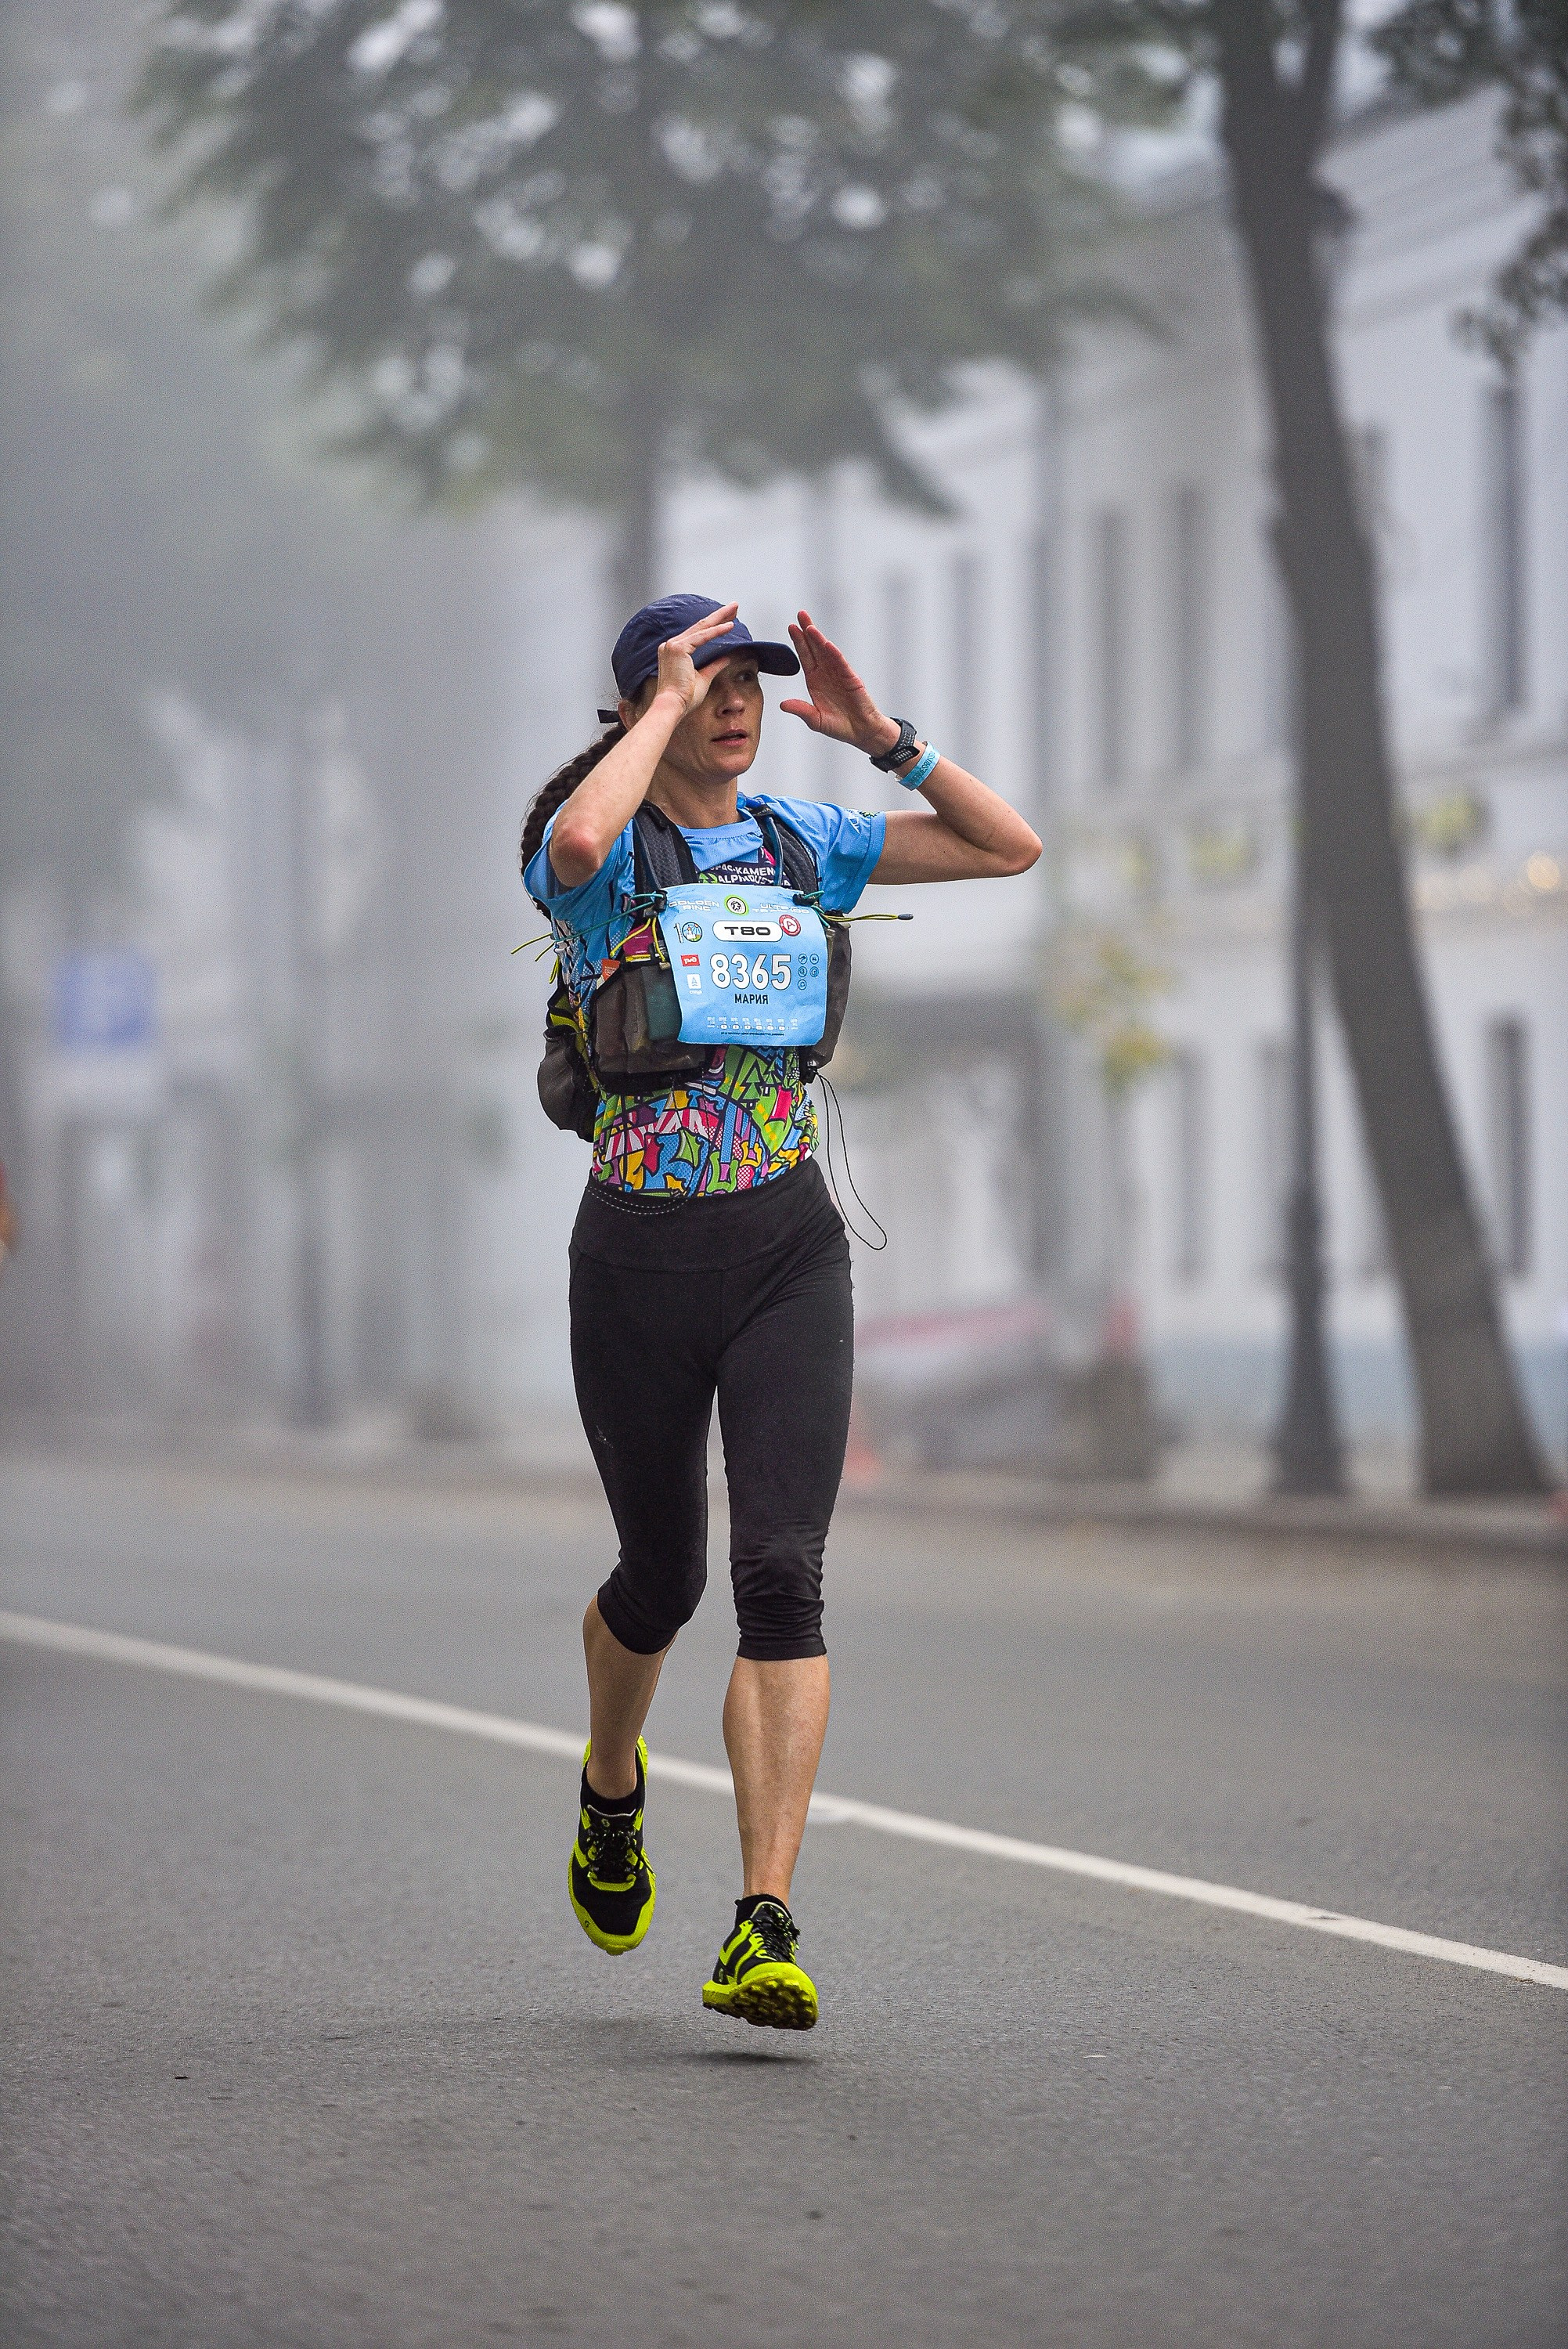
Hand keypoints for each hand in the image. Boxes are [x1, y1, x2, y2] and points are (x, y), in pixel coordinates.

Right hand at [640, 603, 739, 719]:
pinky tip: (729, 626)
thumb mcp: (703, 678)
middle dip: (719, 615)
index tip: (729, 619)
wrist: (673, 706)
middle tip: (734, 606)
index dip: (714, 625)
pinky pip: (702, 637)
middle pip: (700, 626)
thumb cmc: (684, 697)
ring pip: (702, 627)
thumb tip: (726, 658)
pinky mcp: (678, 648)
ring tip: (735, 610)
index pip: (698, 634)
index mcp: (674, 652)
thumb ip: (714, 666)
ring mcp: (673, 645)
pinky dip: (717, 631)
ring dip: (720, 618)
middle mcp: (670, 645)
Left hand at [780, 611, 900, 755]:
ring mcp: (839, 674)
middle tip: (800, 614)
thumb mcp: (815, 720)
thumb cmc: (839, 726)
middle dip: (807, 631)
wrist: (861, 732)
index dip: (798, 643)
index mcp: (815, 681)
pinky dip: (834, 654)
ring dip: (819, 638)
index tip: (791, 627)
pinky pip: (841, 664)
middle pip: (815, 648)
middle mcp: (826, 674)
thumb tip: (782, 704)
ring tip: (809, 625)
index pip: (805, 657)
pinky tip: (826, 644)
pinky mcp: (851, 679)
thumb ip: (801, 710)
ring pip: (827, 652)